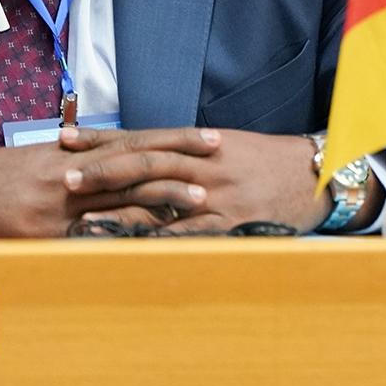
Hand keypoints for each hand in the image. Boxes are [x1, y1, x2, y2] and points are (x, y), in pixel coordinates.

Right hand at [0, 127, 222, 237]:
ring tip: (204, 202)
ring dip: (165, 201)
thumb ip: (77, 165)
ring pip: (120, 199)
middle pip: (136, 163)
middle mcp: (68, 172)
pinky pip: (86, 239)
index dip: (174, 139)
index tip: (210, 137)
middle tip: (222, 159)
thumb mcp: (36, 162)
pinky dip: (121, 241)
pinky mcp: (38, 236)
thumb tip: (115, 170)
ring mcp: (54, 205)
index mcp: (70, 153)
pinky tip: (152, 245)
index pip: (134, 141)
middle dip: (181, 162)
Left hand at [62, 127, 350, 233]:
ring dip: (120, 207)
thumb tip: (150, 160)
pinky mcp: (231, 224)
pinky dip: (157, 240)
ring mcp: (219, 194)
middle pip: (146, 163)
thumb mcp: (232, 148)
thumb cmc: (273, 163)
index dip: (104, 139)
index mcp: (203, 142)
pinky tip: (130, 247)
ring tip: (83, 217)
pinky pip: (189, 233)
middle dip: (103, 169)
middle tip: (64, 175)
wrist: (321, 175)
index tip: (67, 141)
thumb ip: (191, 154)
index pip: (144, 137)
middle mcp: (206, 163)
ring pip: (160, 196)